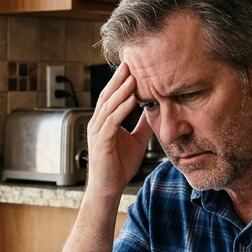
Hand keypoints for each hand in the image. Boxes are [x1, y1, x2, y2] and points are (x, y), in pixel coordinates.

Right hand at [86, 62, 152, 199]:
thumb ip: (142, 125)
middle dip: (118, 79)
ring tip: (133, 76)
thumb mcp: (136, 140)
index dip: (120, 81)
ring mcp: (97, 133)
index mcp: (104, 122)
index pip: (111, 96)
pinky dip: (122, 109)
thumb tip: (154, 110)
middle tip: (130, 62)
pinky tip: (132, 99)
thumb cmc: (119, 167)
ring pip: (108, 106)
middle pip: (107, 96)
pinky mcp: (101, 143)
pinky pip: (111, 122)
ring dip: (121, 91)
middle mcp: (97, 124)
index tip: (133, 66)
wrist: (108, 190)